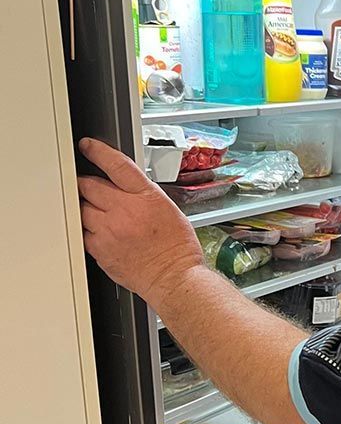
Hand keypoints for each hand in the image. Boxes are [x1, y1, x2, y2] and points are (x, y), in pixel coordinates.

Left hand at [78, 138, 203, 303]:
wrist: (173, 278)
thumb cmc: (176, 248)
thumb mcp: (168, 209)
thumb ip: (142, 195)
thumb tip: (122, 187)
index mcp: (145, 197)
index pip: (116, 165)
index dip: (98, 151)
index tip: (88, 146)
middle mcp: (124, 210)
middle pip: (89, 185)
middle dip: (87, 184)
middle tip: (91, 188)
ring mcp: (109, 230)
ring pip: (82, 209)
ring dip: (87, 208)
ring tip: (100, 214)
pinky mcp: (99, 249)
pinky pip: (83, 233)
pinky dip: (88, 230)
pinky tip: (102, 234)